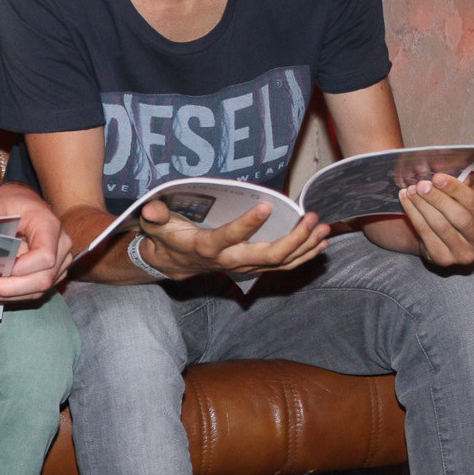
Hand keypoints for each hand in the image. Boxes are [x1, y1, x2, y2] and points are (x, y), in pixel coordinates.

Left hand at [0, 183, 72, 302]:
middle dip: (10, 288)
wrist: (21, 203)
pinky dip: (14, 294)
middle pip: (43, 278)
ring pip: (39, 289)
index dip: (20, 269)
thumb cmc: (10, 203)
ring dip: (10, 295)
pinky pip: (36, 290)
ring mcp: (60, 261)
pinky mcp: (53, 272)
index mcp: (50, 226)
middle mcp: (61, 245)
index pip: (44, 257)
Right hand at [134, 200, 328, 279]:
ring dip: (306, 247)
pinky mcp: (255, 267)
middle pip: (268, 255)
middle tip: (311, 218)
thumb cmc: (168, 238)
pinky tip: (321, 243)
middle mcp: (230, 261)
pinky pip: (284, 266)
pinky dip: (305, 256)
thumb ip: (155, 215)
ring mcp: (245, 267)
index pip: (229, 238)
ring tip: (323, 228)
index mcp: (207, 247)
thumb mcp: (156, 225)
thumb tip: (150, 209)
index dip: (247, 225)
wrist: (174, 264)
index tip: (266, 206)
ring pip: (281, 263)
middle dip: (293, 238)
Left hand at [398, 170, 473, 265]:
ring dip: (422, 205)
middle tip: (421, 184)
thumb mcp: (471, 197)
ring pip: (440, 226)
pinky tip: (406, 200)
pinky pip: (425, 234)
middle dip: (438, 199)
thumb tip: (464, 174)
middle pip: (459, 217)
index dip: (456, 189)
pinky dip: (413, 214)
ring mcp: (464, 255)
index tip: (438, 177)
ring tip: (411, 190)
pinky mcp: (443, 259)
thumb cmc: (460, 211)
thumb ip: (470, 184)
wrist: (445, 237)